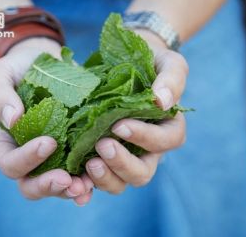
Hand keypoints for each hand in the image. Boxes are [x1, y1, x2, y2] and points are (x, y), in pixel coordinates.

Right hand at [0, 38, 92, 205]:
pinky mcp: (75, 151)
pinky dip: (89, 181)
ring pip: (59, 186)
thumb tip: (11, 119)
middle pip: (31, 186)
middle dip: (49, 186)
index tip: (48, 142)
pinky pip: (81, 173)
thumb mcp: (0, 75)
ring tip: (86, 186)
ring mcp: (53, 157)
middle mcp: (28, 157)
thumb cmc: (20, 69)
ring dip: (72, 190)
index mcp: (7, 144)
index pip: (10, 164)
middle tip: (67, 180)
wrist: (47, 61)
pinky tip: (98, 181)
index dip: (27, 160)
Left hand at [86, 31, 187, 193]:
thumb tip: (163, 102)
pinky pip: (95, 178)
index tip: (120, 125)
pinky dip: (86, 184)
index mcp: (167, 128)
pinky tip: (74, 181)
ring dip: (104, 178)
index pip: (165, 141)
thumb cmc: (149, 61)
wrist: (124, 61)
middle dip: (122, 164)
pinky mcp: (100, 156)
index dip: (146, 138)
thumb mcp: (166, 62)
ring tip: (88, 163)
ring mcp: (123, 155)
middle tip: (102, 146)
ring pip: (119, 182)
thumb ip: (172, 79)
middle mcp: (147, 149)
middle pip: (142, 172)